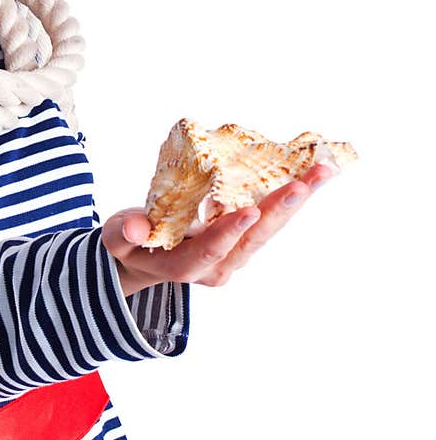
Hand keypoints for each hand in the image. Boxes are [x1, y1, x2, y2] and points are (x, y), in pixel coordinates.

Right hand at [101, 164, 333, 295]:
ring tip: (321, 172)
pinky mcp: (244, 240)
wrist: (144, 259)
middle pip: (253, 240)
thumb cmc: (129, 244)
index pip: (211, 251)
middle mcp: (218, 266)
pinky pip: (270, 220)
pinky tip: (311, 175)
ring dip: (296, 201)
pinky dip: (290, 198)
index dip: (228, 231)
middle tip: (304, 183)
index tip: (248, 210)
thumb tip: (133, 230)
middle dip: (279, 210)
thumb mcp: (117, 239)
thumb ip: (124, 233)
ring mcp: (235, 255)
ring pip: (269, 230)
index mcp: (186, 267)